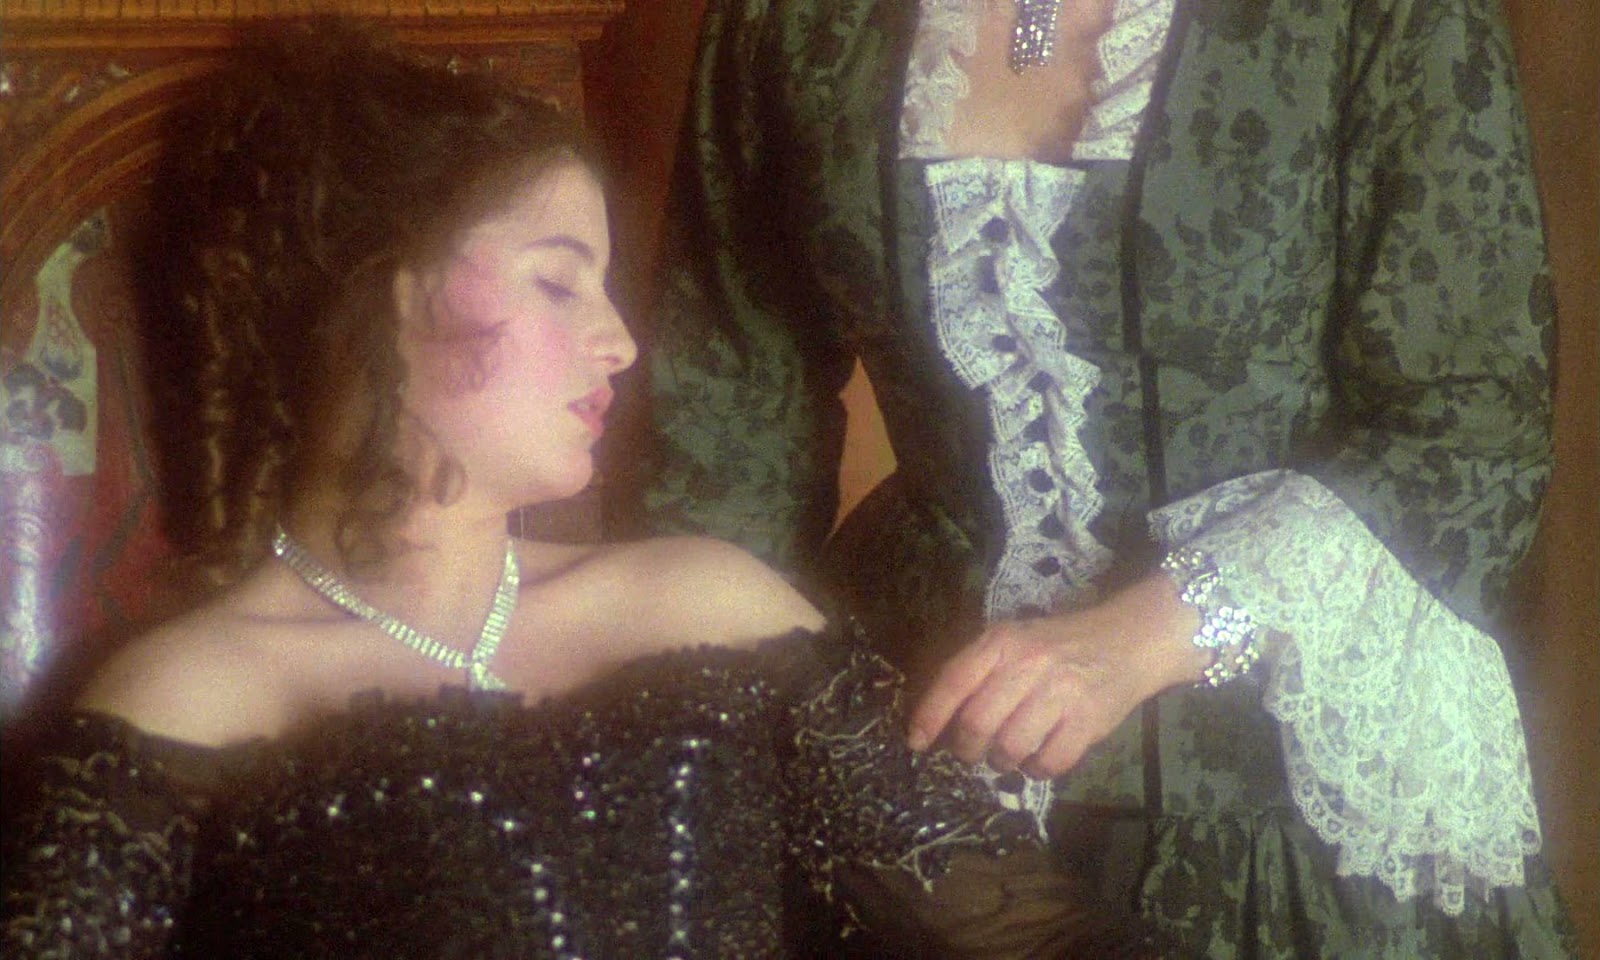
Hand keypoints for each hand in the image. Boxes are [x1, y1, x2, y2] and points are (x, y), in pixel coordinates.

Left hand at [906, 573, 1207, 778]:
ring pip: (1009, 748)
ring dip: (1001, 761)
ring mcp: (1061, 693)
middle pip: (976, 723)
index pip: (954, 681)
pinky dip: (1036, 770)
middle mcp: (1029, 664)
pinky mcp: (1089, 721)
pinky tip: (1038, 759)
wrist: (1128, 640)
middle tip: (971, 752)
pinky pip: (1048, 763)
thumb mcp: (1013, 640)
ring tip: (1007, 754)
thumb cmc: (1059, 644)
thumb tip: (935, 719)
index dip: (929, 716)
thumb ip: (977, 671)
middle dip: (965, 748)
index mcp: (1002, 641)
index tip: (916, 742)